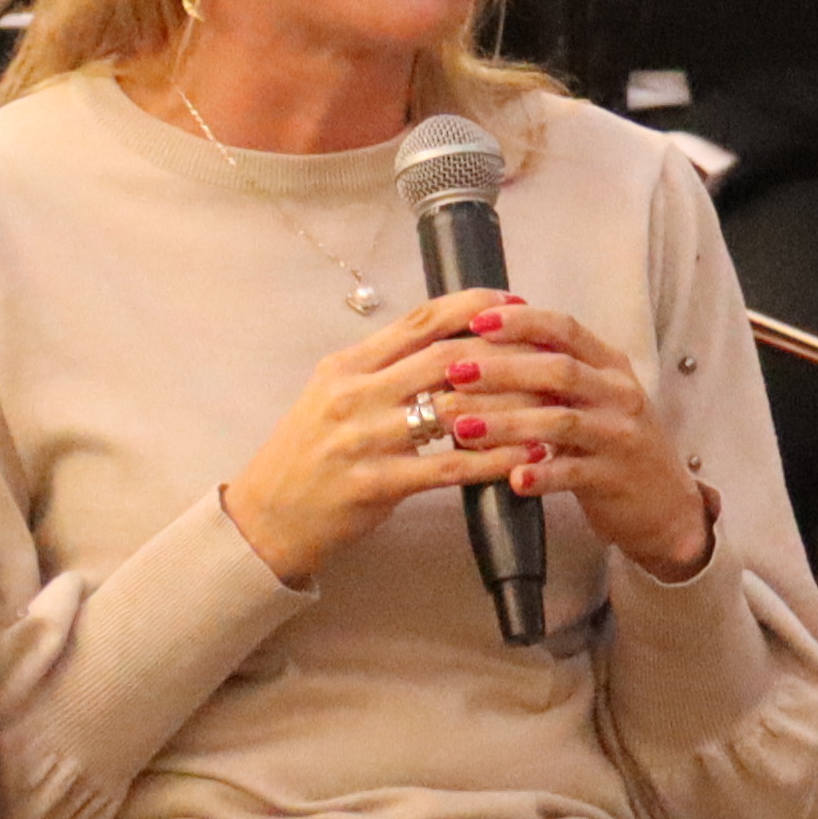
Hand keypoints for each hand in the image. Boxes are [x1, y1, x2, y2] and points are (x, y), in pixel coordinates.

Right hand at [222, 297, 570, 587]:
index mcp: (347, 366)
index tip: (513, 301)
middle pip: (443, 357)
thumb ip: (381, 370)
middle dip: (503, 351)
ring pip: (453, 410)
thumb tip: (444, 342)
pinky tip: (525, 456)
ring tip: (551, 402)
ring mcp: (363, 439)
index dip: (471, 307)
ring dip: (508, 405)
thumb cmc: (307, 454)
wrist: (266, 517)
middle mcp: (354, 395)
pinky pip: (448, 468)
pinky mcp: (375, 484)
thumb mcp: (332, 396)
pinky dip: (492, 460)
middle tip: (546, 350)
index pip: (418, 322)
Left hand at [410, 297, 711, 580]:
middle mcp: (619, 394)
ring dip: (508, 423)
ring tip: (462, 428)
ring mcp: (620, 436)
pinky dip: (541, 475)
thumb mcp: (592, 396)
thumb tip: (484, 342)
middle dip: (502, 369)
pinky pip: (574, 474)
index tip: (475, 321)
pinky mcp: (616, 479)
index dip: (520, 321)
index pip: (565, 329)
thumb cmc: (612, 441)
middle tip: (454, 372)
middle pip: (558, 370)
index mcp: (609, 365)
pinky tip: (511, 478)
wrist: (665, 504)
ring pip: (561, 422)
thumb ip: (552, 370)